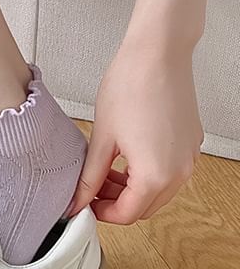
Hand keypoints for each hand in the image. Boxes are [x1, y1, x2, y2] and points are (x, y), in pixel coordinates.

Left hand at [67, 35, 202, 223]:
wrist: (158, 54)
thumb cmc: (130, 87)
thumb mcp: (102, 139)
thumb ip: (90, 177)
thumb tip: (77, 201)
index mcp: (156, 174)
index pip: (128, 214)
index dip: (101, 213)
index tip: (84, 204)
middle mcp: (180, 171)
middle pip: (146, 207)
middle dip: (116, 203)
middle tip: (91, 188)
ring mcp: (189, 157)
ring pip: (159, 192)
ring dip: (132, 189)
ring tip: (105, 171)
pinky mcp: (191, 143)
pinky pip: (170, 172)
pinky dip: (147, 174)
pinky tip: (125, 157)